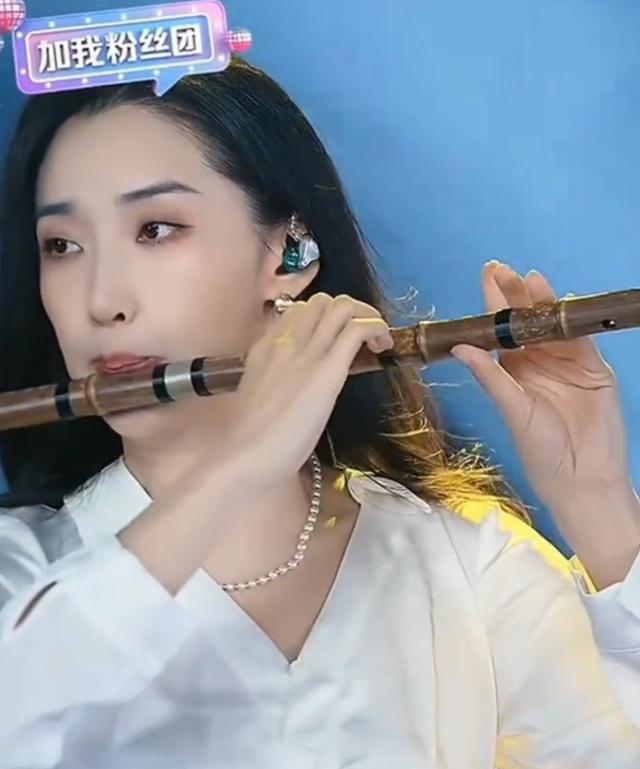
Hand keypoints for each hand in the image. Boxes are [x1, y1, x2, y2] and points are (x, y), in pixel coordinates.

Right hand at [215, 293, 392, 490]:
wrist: (247, 454)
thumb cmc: (250, 438)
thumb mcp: (257, 394)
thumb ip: (274, 379)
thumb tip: (295, 383)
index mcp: (266, 346)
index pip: (297, 311)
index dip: (323, 320)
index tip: (334, 340)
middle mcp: (287, 340)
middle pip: (324, 301)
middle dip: (349, 313)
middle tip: (361, 340)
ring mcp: (308, 352)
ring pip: (344, 306)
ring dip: (367, 316)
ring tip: (375, 342)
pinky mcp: (329, 369)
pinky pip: (359, 328)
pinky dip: (377, 330)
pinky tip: (383, 348)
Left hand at [450, 261, 633, 539]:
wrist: (583, 477)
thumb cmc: (541, 449)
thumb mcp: (512, 410)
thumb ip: (491, 377)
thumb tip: (460, 348)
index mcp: (512, 371)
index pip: (500, 331)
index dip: (494, 304)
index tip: (487, 277)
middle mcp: (537, 362)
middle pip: (526, 321)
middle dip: (515, 294)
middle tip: (502, 269)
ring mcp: (566, 363)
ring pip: (553, 325)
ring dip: (542, 302)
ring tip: (529, 279)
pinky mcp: (593, 369)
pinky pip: (581, 339)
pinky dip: (572, 321)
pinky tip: (562, 301)